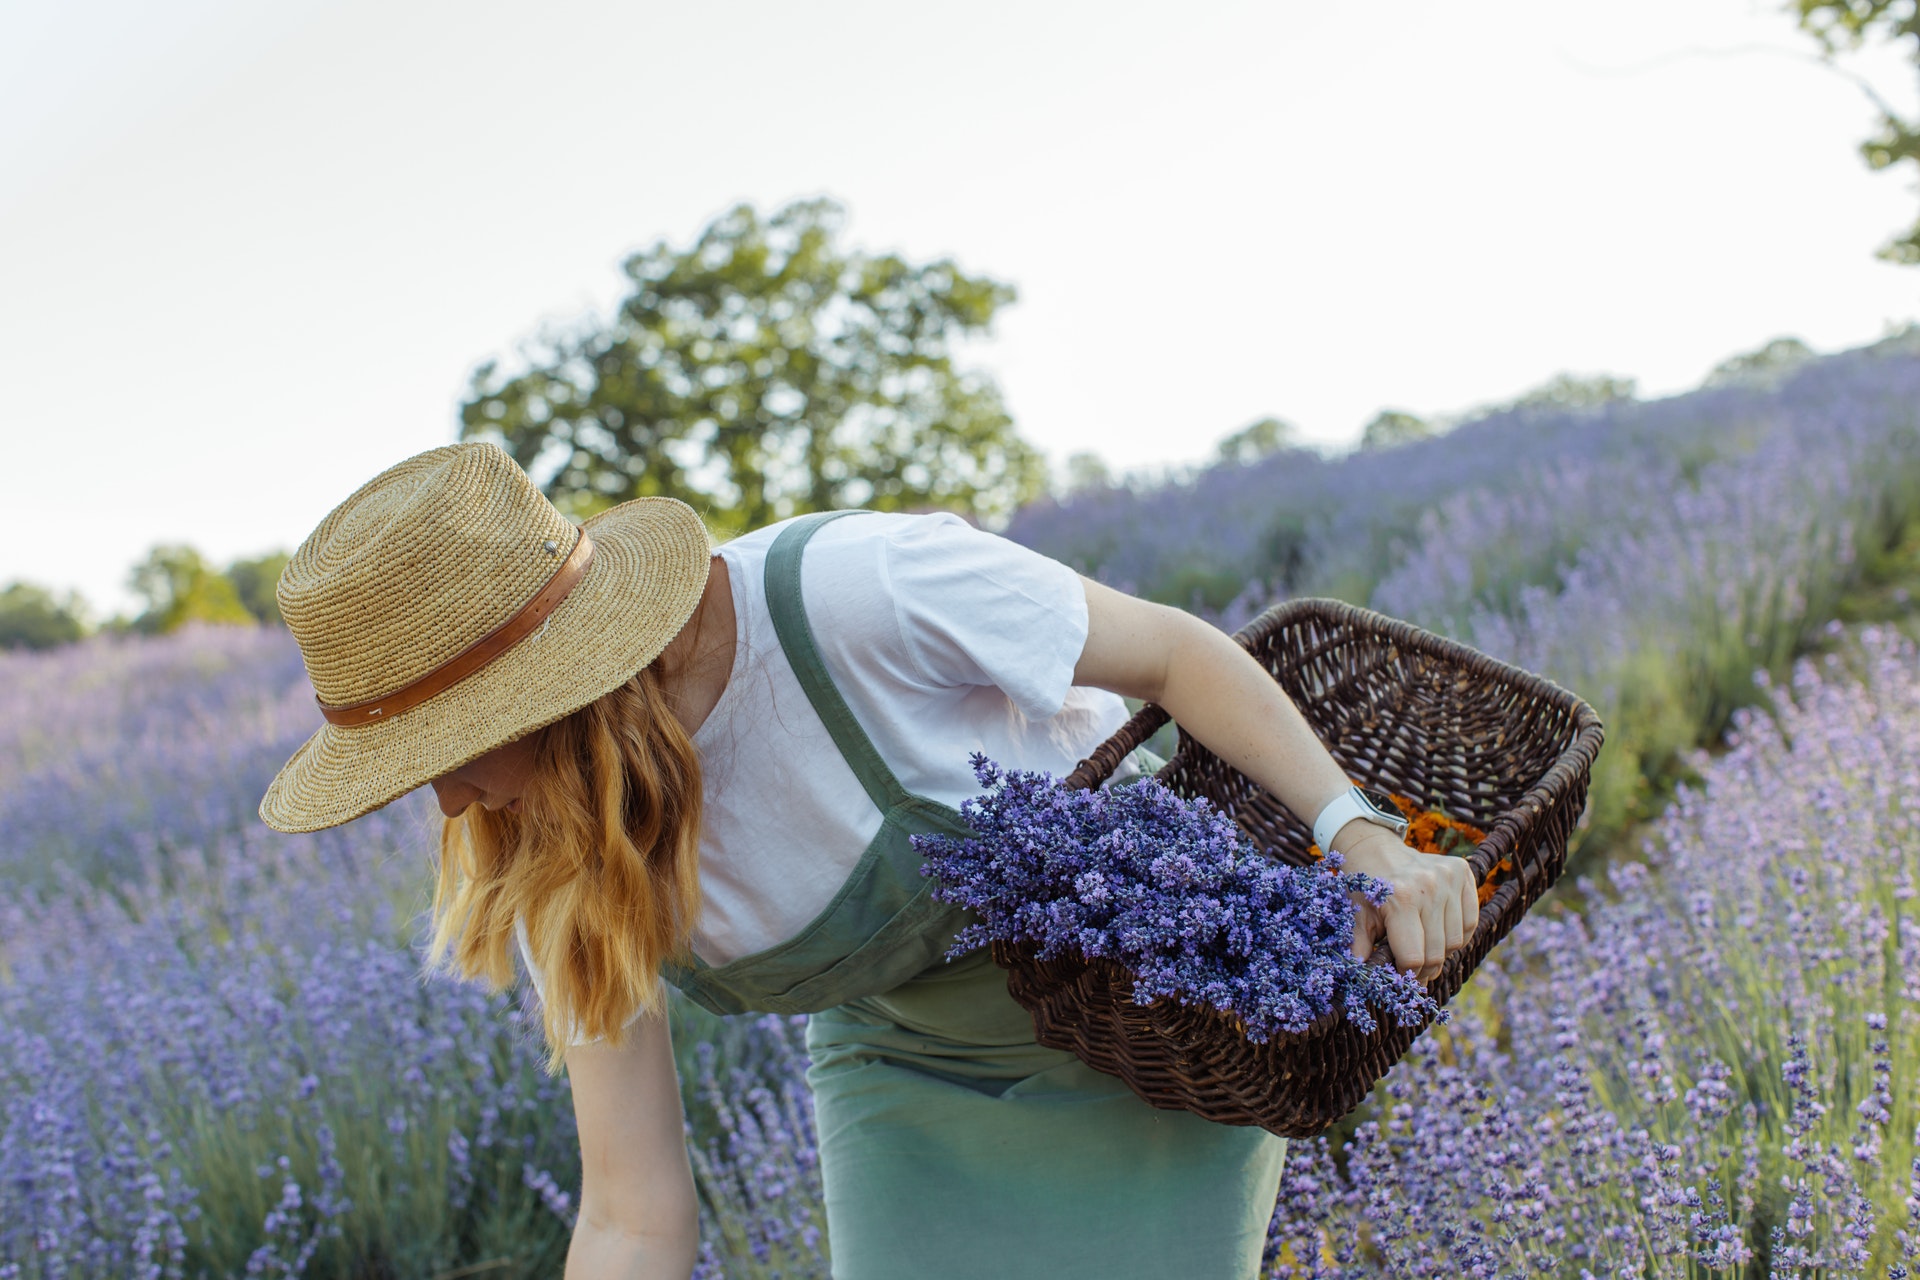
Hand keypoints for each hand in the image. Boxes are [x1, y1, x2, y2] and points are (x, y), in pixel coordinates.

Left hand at [1338, 827, 1477, 982]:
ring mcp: (1449, 878)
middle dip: (1425, 969)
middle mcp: (1429, 887)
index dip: (1407, 974)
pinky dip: (1458, 934)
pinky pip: (1471, 921)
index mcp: (1401, 898)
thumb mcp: (1355, 915)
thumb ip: (1359, 947)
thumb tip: (1361, 977)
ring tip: (1425, 949)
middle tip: (1414, 972)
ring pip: (1458, 940)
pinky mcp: (1463, 872)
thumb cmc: (1365, 886)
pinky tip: (1439, 932)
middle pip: (1438, 952)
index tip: (1400, 977)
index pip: (1414, 957)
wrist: (1375, 847)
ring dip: (1442, 952)